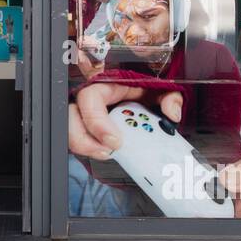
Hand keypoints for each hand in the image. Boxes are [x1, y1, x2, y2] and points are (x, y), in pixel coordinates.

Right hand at [68, 82, 183, 159]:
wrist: (142, 99)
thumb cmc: (144, 91)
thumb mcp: (158, 89)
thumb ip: (169, 96)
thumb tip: (172, 112)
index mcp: (105, 86)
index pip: (89, 98)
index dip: (97, 121)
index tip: (116, 142)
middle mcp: (90, 101)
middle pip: (69, 118)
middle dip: (82, 139)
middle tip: (107, 153)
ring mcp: (84, 116)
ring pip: (69, 132)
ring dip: (84, 147)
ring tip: (106, 155)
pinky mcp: (86, 131)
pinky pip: (78, 142)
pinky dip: (88, 151)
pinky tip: (105, 154)